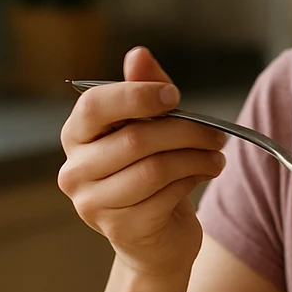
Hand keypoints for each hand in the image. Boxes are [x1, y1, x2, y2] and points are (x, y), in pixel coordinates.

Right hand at [58, 47, 226, 276]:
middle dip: (185, 131)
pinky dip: (193, 181)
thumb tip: (138, 54)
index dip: (137, 95)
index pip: (95, 105)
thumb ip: (143, 89)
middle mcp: (75, 171)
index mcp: (77, 136)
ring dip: (196, 158)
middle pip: (135, 139)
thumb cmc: (150, 171)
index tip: (174, 96)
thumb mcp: (150, 125)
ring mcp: (93, 203)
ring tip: (216, 155)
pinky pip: (165, 196)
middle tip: (217, 133)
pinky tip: (203, 175)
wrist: (156, 237)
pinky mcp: (120, 229)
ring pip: (154, 168)